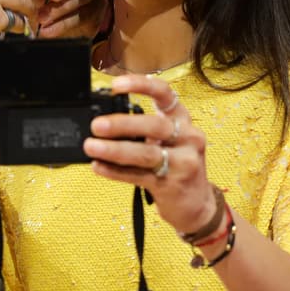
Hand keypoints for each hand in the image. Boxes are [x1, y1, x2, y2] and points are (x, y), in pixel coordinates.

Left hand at [83, 74, 217, 236]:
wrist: (197, 205)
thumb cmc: (177, 167)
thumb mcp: (170, 142)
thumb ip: (145, 131)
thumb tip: (105, 123)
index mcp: (183, 120)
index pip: (165, 94)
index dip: (141, 85)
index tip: (116, 85)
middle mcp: (188, 137)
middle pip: (155, 125)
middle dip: (123, 124)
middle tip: (97, 125)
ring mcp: (183, 162)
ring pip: (146, 153)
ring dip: (115, 149)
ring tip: (92, 147)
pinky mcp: (172, 185)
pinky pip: (138, 176)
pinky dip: (115, 171)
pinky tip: (98, 166)